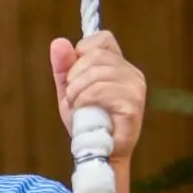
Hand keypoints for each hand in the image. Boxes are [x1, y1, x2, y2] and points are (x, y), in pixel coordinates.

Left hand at [49, 31, 145, 161]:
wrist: (97, 154)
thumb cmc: (86, 123)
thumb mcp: (69, 91)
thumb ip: (63, 68)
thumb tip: (58, 41)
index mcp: (119, 66)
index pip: (102, 38)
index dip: (82, 51)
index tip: (74, 75)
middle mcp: (131, 73)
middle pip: (94, 55)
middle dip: (73, 76)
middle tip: (72, 97)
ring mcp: (135, 88)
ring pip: (95, 72)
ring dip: (76, 91)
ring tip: (77, 106)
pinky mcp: (133, 104)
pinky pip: (99, 90)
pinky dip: (83, 100)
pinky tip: (85, 112)